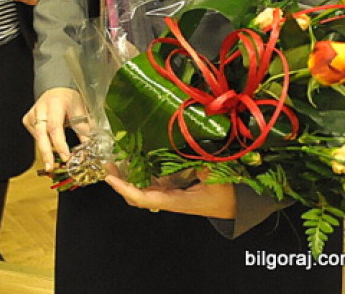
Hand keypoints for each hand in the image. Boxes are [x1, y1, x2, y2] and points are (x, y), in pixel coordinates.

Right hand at [23, 87, 90, 171]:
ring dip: (46, 150)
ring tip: (51, 163)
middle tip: (51, 167)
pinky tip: (49, 144)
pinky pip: (35, 136)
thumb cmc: (70, 101)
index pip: (55, 126)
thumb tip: (89, 152)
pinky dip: (43, 143)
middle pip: (41, 133)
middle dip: (46, 152)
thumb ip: (85, 131)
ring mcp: (32, 114)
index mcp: (56, 103)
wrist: (57, 91)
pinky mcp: (27, 120)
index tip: (67, 157)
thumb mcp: (82, 113)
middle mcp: (41, 108)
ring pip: (38, 136)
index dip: (60, 144)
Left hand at [105, 169, 235, 219]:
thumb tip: (183, 140)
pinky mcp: (173, 189)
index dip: (124, 188)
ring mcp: (169, 195)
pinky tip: (135, 157)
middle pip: (136, 196)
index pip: (143, 199)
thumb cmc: (228, 194)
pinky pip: (152, 182)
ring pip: (141, 189)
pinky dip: (140, 172)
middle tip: (108, 163)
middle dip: (119, 181)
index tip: (109, 177)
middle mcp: (168, 200)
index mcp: (176, 200)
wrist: (237, 206)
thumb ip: (199, 159)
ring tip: (116, 157)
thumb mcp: (216, 175)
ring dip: (127, 176)